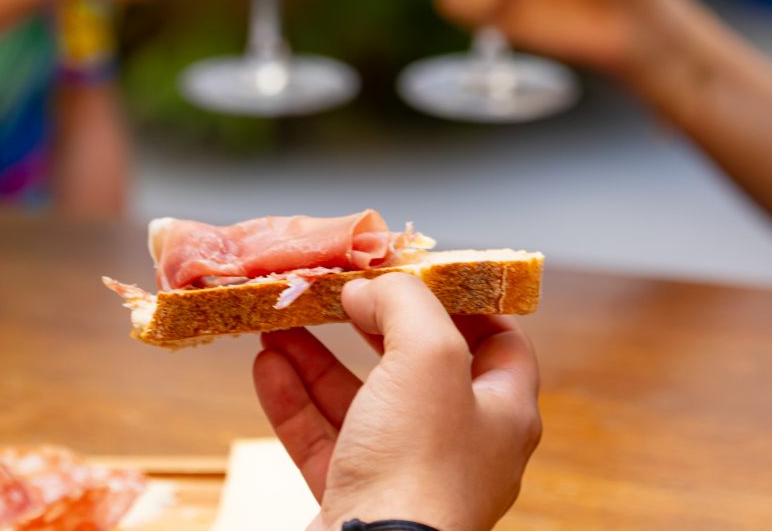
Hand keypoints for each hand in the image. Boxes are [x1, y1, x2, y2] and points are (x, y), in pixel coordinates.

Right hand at [253, 274, 541, 530]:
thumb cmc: (419, 468)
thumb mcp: (428, 355)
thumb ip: (405, 303)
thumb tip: (373, 288)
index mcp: (503, 411)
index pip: (499, 340)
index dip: (463, 300)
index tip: (418, 270)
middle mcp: (460, 444)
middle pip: (418, 366)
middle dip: (373, 325)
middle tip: (341, 293)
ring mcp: (407, 475)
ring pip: (361, 401)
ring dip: (319, 356)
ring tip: (283, 320)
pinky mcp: (358, 500)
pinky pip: (324, 439)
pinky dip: (295, 400)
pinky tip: (268, 365)